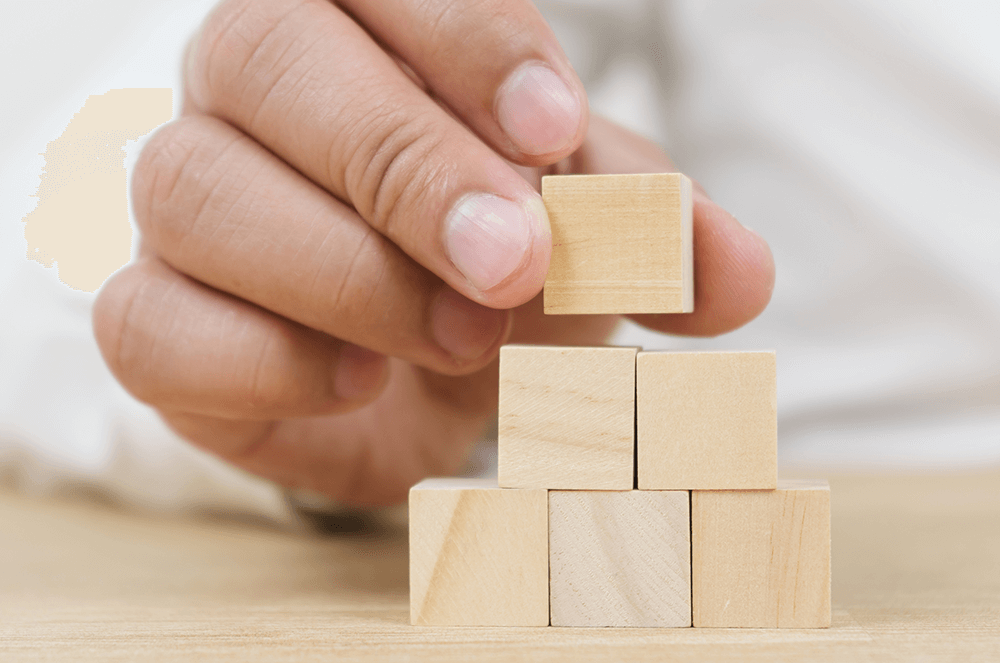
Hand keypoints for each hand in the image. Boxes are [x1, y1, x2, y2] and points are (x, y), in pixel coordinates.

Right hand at [92, 0, 773, 505]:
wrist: (403, 378)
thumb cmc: (485, 270)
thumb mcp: (582, 233)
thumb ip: (650, 234)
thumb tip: (737, 273)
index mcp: (351, 28)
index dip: (467, 44)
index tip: (553, 135)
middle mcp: (243, 93)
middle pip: (269, 60)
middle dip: (404, 162)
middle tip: (513, 260)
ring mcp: (179, 204)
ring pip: (202, 194)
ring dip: (350, 274)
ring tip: (460, 337)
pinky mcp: (148, 321)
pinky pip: (152, 323)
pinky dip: (269, 360)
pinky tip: (359, 380)